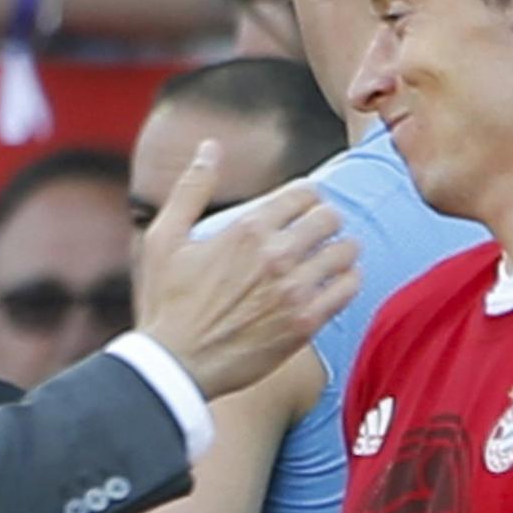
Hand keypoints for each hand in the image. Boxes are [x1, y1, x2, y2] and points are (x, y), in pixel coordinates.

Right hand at [135, 144, 359, 399]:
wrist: (175, 366)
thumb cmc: (165, 303)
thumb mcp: (164, 239)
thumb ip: (191, 188)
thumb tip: (210, 147)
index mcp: (246, 228)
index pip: (304, 193)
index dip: (306, 197)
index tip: (301, 209)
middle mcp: (276, 255)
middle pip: (330, 218)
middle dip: (326, 221)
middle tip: (319, 234)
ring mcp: (294, 290)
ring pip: (345, 252)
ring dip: (341, 250)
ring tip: (331, 258)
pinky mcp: (305, 323)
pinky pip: (348, 289)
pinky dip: (348, 282)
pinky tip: (335, 285)